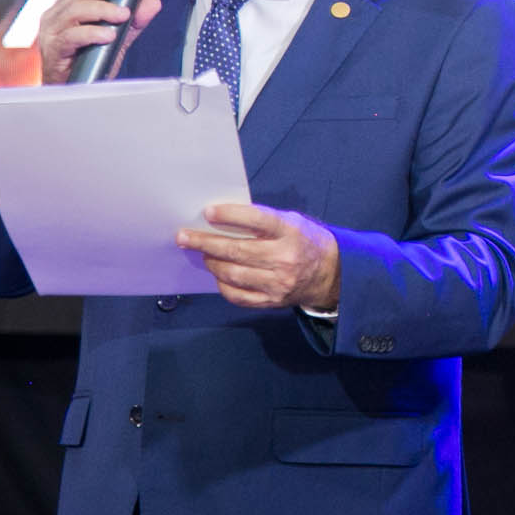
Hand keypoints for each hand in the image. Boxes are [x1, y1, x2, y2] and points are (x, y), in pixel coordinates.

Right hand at [37, 0, 162, 84]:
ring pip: (75, 10)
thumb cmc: (90, 62)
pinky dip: (93, 33)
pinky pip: (72, 36)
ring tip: (124, 14)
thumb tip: (152, 0)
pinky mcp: (53, 50)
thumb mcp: (118, 37)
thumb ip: (134, 20)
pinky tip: (110, 35)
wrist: (75, 92)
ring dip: (103, 9)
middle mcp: (55, 15)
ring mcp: (51, 32)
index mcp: (67, 7)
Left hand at [177, 204, 340, 310]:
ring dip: (212, 263)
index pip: (257, 220)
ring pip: (233, 274)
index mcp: (290, 232)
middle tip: (184, 237)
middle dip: (205, 243)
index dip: (231, 215)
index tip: (208, 213)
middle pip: (237, 251)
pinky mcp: (272, 301)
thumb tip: (222, 220)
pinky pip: (238, 295)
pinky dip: (223, 284)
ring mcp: (278, 283)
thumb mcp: (291, 221)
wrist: (330, 273)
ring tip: (203, 254)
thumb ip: (262, 221)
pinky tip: (218, 274)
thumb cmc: (304, 240)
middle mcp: (285, 258)